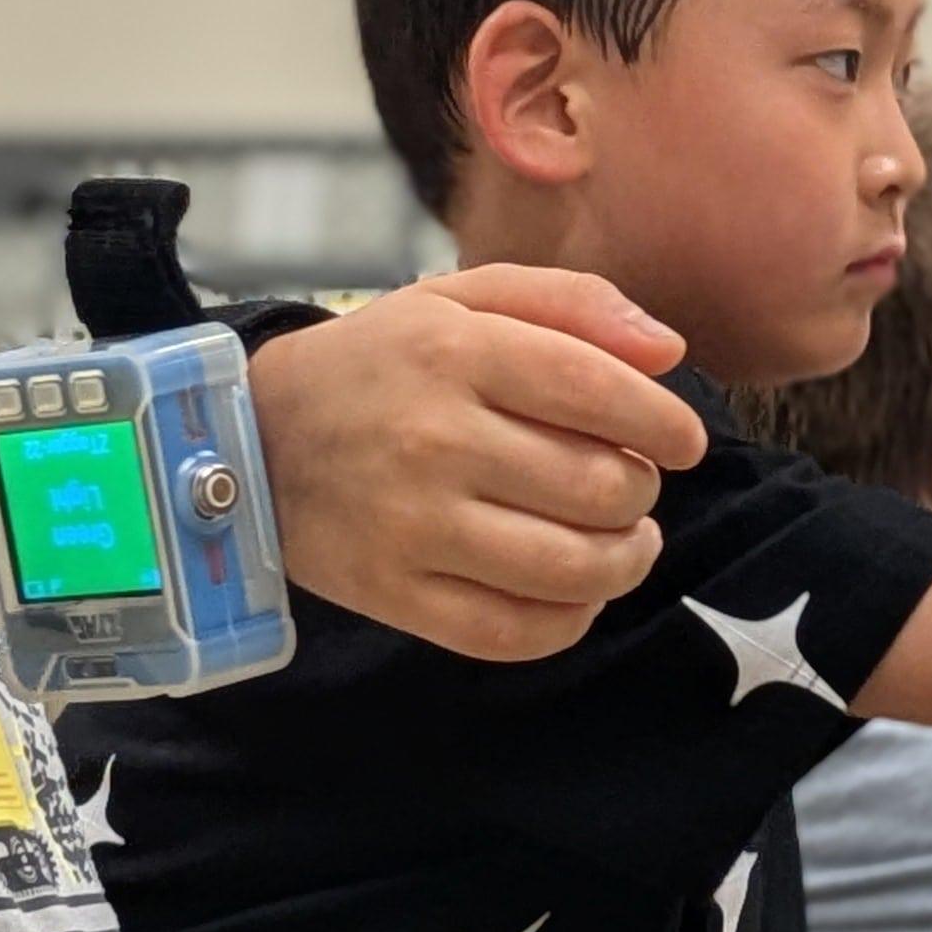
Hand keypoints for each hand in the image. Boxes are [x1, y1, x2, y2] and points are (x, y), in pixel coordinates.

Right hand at [253, 266, 708, 661]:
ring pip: (568, 568)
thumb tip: (669, 351)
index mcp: (454, 349)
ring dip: (624, 561)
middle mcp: (433, 438)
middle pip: (595, 486)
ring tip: (625, 543)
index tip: (683, 440)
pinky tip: (575, 593)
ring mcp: (411, 525)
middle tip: (632, 485)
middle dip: (641, 491)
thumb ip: (571, 302)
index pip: (594, 389)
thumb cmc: (378, 363)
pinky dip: (568, 621)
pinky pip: (512, 632)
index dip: (661, 422)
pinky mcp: (393, 593)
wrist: (249, 440)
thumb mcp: (460, 299)